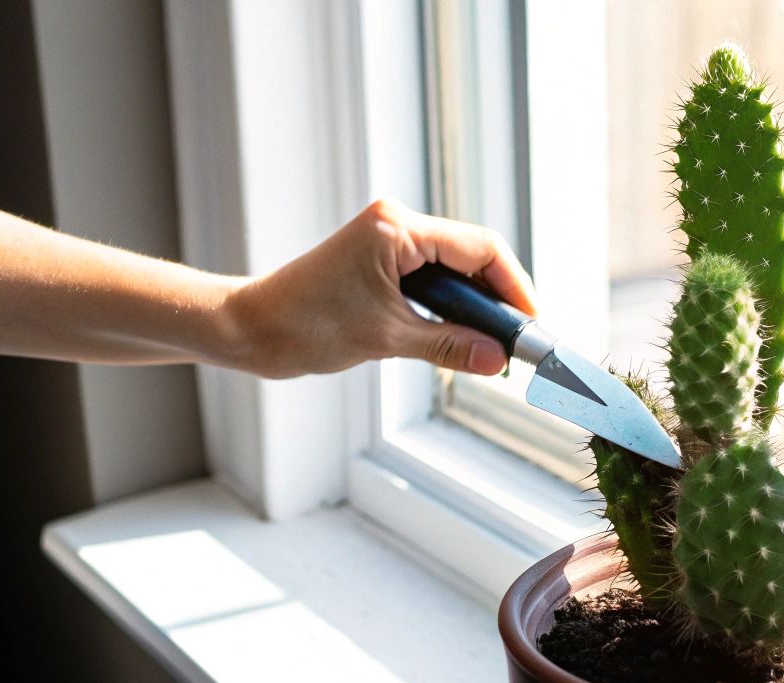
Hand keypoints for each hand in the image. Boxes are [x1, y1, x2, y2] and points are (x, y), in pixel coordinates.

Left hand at [215, 199, 537, 378]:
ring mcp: (386, 238)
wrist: (251, 329)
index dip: (514, 287)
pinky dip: (449, 306)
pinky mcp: (378, 259)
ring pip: (454, 268)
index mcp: (397, 228)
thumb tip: (497, 358)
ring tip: (491, 345)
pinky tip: (460, 335)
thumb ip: (449, 346)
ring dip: (474, 306)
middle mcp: (395, 223)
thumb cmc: (305, 326)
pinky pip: (431, 277)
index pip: (480, 248)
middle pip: (472, 255)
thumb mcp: (387, 339)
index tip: (531, 325)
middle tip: (516, 343)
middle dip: (497, 300)